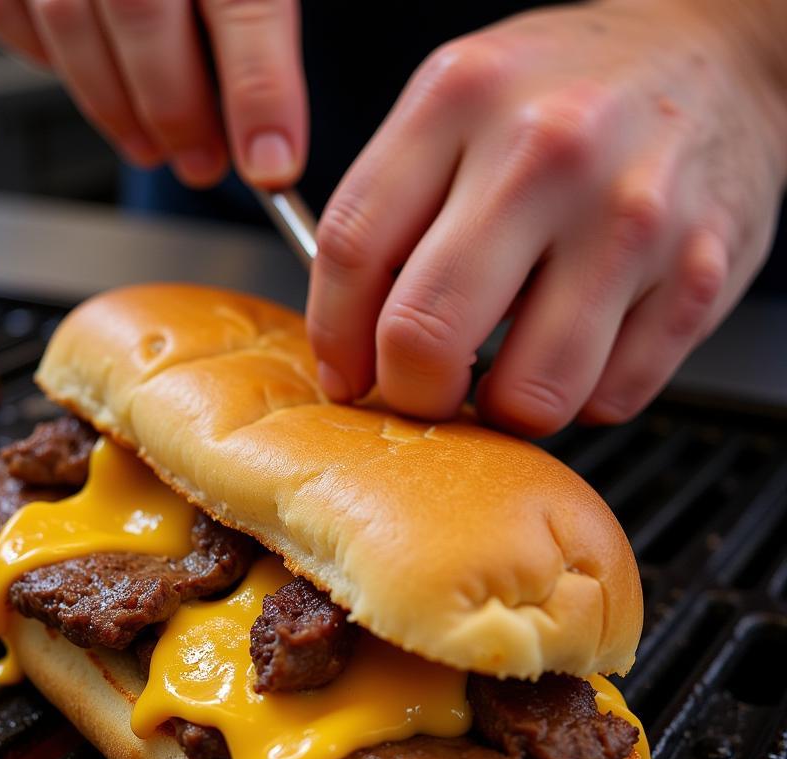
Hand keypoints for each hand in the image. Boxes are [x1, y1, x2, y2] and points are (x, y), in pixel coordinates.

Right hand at [0, 0, 306, 188]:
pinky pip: (2, 10)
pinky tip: (94, 82)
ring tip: (154, 147)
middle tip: (204, 165)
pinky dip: (50, 63)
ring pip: (68, 19)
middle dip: (178, 110)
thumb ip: (255, 19)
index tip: (272, 165)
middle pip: (144, 10)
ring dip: (115, 106)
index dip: (259, 87)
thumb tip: (269, 137)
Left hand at [306, 0, 786, 434]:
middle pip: (424, 335)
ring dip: (505, 410)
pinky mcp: (702, 276)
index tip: (346, 373)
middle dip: (412, 394)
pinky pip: (610, 399)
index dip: (334, 338)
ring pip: (530, 395)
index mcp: (460, 98)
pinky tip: (582, 347)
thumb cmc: (571, 94)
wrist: (718, 55)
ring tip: (509, 372)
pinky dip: (583, 397)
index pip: (353, 249)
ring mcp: (631, 217)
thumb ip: (393, 206)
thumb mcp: (459, 104)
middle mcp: (547, 152)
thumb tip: (351, 338)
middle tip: (424, 390)